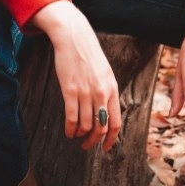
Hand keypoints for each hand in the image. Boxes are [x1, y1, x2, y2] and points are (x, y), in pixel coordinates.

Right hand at [31, 1, 121, 150]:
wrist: (74, 37)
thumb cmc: (89, 55)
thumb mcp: (105, 73)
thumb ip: (107, 92)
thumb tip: (105, 113)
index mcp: (112, 89)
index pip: (116, 122)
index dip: (111, 139)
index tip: (105, 148)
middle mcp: (101, 93)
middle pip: (101, 127)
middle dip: (94, 141)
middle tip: (87, 146)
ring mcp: (85, 92)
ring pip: (86, 125)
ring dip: (81, 136)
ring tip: (76, 137)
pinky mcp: (70, 90)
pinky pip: (72, 117)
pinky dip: (70, 129)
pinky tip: (68, 131)